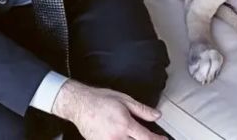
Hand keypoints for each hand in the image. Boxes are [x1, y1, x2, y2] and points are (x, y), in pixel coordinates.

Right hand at [51, 79, 165, 139]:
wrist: (79, 104)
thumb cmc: (100, 99)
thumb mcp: (124, 100)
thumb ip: (142, 110)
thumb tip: (157, 115)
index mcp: (125, 125)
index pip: (146, 138)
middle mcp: (117, 137)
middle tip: (151, 138)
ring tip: (136, 137)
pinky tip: (124, 137)